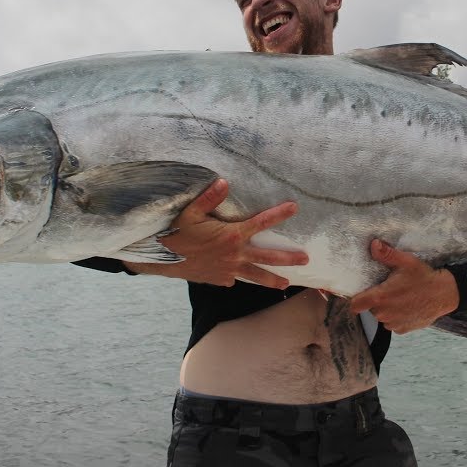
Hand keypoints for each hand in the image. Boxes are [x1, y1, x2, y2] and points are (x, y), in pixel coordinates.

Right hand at [125, 178, 306, 287]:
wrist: (160, 259)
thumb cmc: (175, 232)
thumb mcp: (190, 211)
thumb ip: (209, 197)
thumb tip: (224, 182)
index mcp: (232, 235)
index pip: (262, 223)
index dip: (279, 214)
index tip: (295, 208)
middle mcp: (234, 255)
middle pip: (268, 257)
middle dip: (288, 257)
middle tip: (306, 259)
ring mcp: (228, 270)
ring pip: (255, 276)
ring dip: (272, 279)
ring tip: (286, 284)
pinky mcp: (219, 279)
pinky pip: (234, 279)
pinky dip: (239, 277)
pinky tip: (242, 277)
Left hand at [348, 239, 459, 333]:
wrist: (445, 294)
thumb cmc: (424, 277)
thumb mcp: (406, 261)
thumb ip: (387, 254)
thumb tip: (373, 245)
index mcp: (381, 297)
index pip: (355, 305)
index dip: (356, 300)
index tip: (362, 294)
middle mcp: (384, 314)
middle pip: (371, 308)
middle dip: (378, 300)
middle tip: (391, 289)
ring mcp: (394, 323)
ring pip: (383, 316)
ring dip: (388, 309)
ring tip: (402, 298)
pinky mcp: (403, 329)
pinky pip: (394, 323)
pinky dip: (398, 317)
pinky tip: (408, 306)